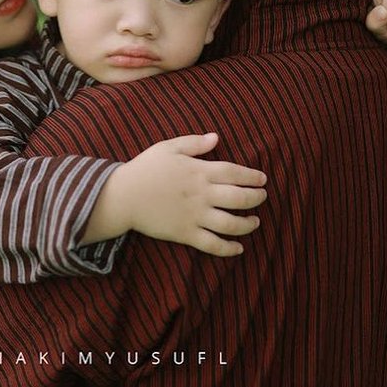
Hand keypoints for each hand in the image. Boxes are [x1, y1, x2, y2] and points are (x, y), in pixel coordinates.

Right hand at [105, 133, 266, 256]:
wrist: (123, 195)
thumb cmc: (145, 168)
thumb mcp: (168, 147)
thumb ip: (193, 142)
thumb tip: (216, 137)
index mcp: (198, 171)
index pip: (234, 173)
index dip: (251, 176)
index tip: (262, 178)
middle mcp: (201, 194)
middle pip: (239, 198)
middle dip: (256, 198)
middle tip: (263, 197)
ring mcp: (194, 215)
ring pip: (230, 224)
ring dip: (247, 224)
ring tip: (255, 222)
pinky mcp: (186, 233)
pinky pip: (213, 244)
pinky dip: (229, 248)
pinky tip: (238, 248)